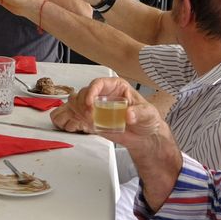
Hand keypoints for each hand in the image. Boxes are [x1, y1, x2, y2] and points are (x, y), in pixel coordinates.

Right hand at [50, 77, 164, 141]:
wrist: (144, 136)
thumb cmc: (147, 119)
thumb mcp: (148, 114)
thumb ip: (139, 113)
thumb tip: (129, 114)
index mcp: (116, 87)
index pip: (98, 83)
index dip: (92, 91)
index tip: (90, 102)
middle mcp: (103, 95)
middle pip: (84, 93)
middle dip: (83, 104)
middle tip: (90, 115)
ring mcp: (96, 107)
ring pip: (76, 103)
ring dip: (76, 111)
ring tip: (85, 120)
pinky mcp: (92, 120)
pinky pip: (76, 116)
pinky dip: (72, 120)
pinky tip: (77, 125)